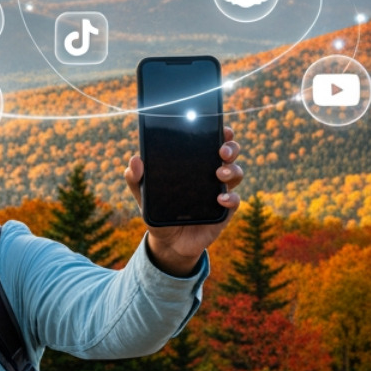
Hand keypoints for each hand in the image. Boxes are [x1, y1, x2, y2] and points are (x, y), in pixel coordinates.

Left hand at [123, 125, 242, 276]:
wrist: (168, 243)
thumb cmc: (159, 214)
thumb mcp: (144, 196)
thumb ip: (136, 180)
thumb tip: (134, 161)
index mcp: (195, 165)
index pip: (211, 142)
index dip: (220, 133)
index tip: (221, 127)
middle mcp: (211, 174)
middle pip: (230, 154)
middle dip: (230, 147)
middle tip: (222, 152)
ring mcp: (220, 191)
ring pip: (236, 173)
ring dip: (232, 170)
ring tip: (219, 174)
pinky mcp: (224, 211)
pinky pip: (235, 200)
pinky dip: (231, 197)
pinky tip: (220, 199)